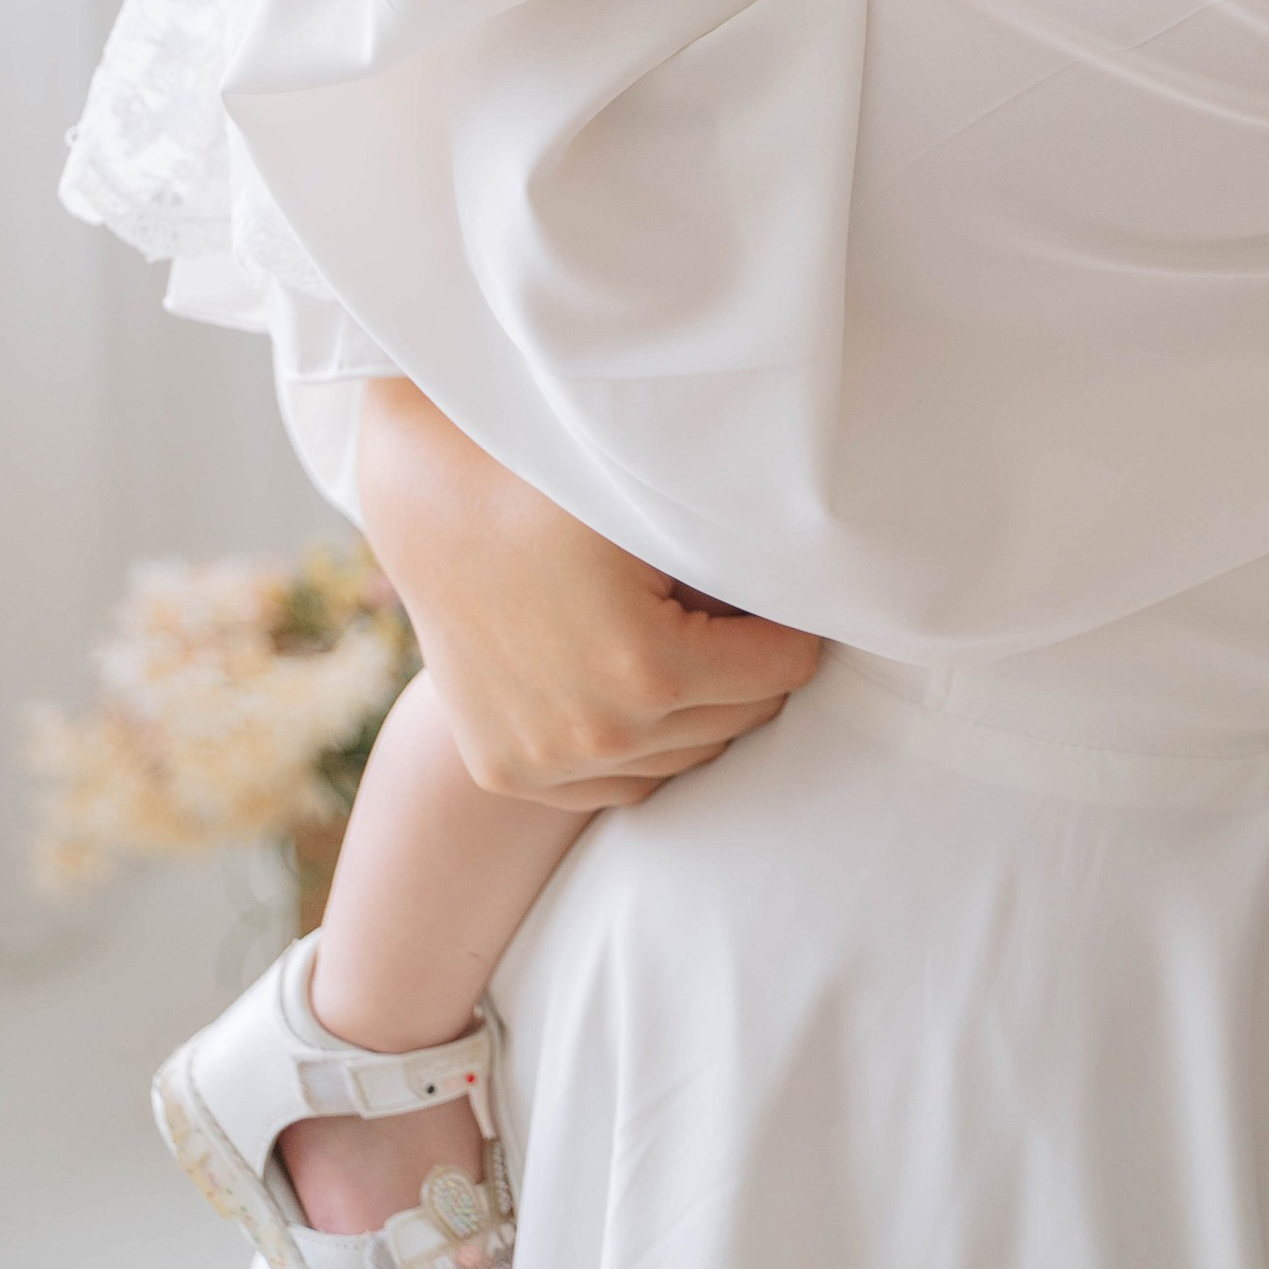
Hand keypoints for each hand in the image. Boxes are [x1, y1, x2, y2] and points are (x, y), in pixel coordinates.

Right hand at [356, 382, 820, 811]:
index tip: (793, 596)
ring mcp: (546, 763)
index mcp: (649, 668)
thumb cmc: (560, 485)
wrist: (434, 503)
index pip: (783, 668)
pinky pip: (617, 783)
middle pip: (737, 720)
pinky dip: (643, 746)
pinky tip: (643, 690)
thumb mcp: (662, 509)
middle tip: (744, 616)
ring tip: (694, 644)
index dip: (793, 625)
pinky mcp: (509, 773)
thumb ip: (748, 544)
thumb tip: (833, 567)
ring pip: (682, 760)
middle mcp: (597, 733)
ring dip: (701, 713)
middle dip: (751, 669)